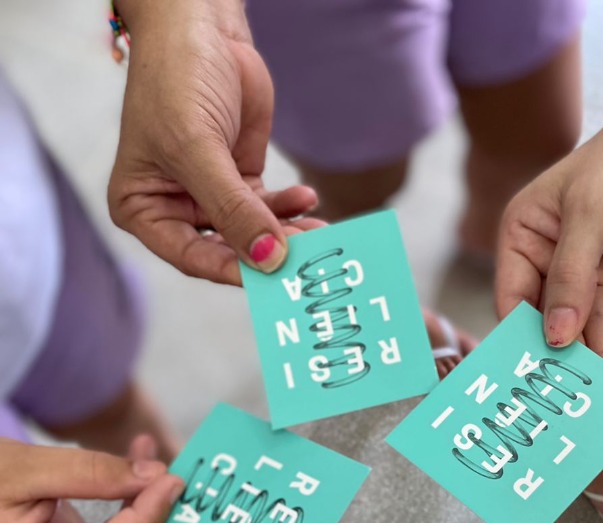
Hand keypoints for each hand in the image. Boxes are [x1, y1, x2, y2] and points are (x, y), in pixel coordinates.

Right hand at [0, 440, 182, 522]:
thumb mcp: (22, 467)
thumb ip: (90, 473)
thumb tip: (153, 478)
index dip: (150, 518)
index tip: (173, 480)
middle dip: (158, 520)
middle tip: (175, 472)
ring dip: (148, 512)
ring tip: (153, 461)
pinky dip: (131, 512)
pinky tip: (136, 471)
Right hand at [109, 0, 321, 283]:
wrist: (200, 26)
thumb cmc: (176, 80)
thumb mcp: (198, 148)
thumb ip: (233, 209)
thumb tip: (269, 259)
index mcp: (142, 209)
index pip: (190, 256)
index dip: (230, 269)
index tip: (268, 275)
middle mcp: (175, 210)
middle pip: (226, 250)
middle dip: (266, 254)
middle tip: (304, 263)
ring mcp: (211, 197)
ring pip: (253, 233)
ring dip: (287, 235)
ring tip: (318, 234)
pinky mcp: (242, 180)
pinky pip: (270, 208)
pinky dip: (291, 208)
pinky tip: (307, 199)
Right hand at [496, 94, 602, 374]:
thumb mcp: (593, 211)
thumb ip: (571, 275)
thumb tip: (555, 335)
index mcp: (525, 234)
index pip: (514, 296)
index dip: (523, 334)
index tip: (533, 370)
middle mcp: (551, 259)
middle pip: (553, 320)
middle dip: (569, 351)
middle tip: (578, 387)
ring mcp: (591, 274)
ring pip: (593, 325)